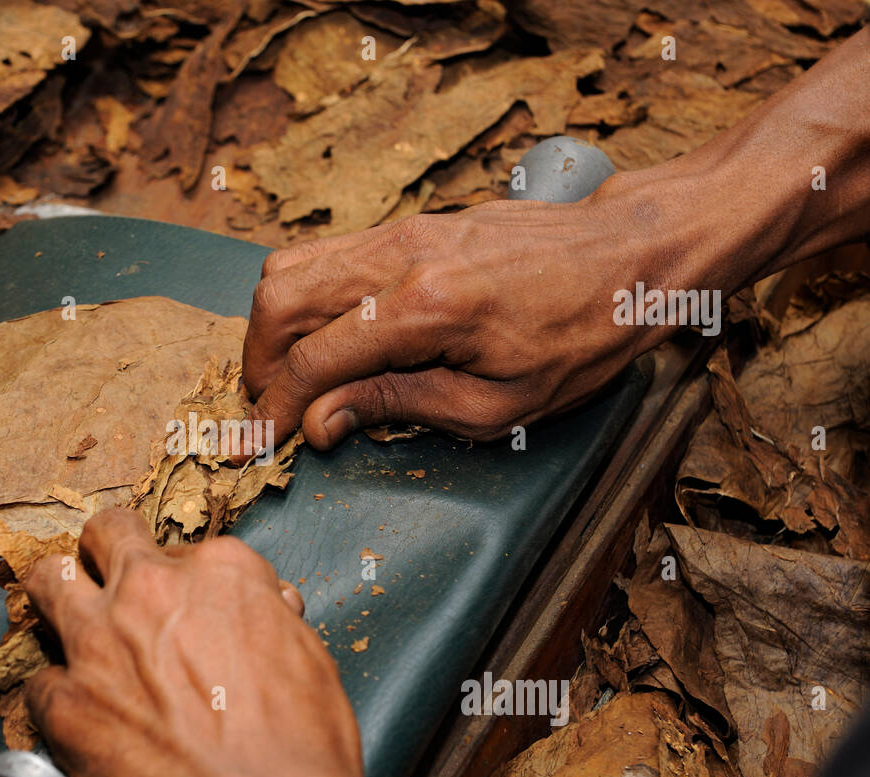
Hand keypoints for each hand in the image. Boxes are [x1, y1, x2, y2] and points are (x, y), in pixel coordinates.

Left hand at [22, 508, 413, 776]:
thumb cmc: (301, 751)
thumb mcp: (308, 660)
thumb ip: (270, 621)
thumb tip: (264, 611)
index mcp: (221, 573)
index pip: (190, 552)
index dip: (191, 584)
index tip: (194, 611)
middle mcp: (152, 590)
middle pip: (107, 536)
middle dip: (107, 552)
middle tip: (113, 580)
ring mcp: (99, 642)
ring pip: (49, 582)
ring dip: (58, 594)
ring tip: (64, 613)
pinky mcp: (67, 702)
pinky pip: (42, 681)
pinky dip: (58, 696)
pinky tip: (76, 714)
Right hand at [242, 186, 680, 449]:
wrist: (629, 254)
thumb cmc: (581, 335)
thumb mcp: (499, 404)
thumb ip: (399, 406)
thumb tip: (323, 420)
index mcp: (427, 309)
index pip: (315, 357)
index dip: (275, 407)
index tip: (257, 442)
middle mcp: (401, 256)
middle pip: (279, 297)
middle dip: (258, 363)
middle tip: (270, 410)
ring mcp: (401, 231)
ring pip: (291, 266)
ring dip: (274, 329)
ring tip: (290, 377)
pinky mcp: (407, 225)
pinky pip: (325, 254)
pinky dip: (303, 299)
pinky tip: (324, 339)